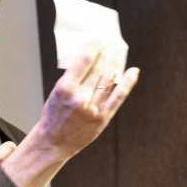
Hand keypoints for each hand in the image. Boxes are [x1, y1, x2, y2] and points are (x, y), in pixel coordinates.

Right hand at [32, 42, 138, 158]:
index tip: (97, 43)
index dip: (94, 48)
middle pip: (98, 69)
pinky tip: (133, 72)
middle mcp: (80, 98)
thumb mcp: (55, 92)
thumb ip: (71, 77)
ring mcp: (93, 109)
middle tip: (107, 47)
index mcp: (65, 89)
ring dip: (115, 64)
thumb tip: (89, 59)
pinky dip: (127, 83)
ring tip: (117, 55)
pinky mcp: (103, 118)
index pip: (85, 61)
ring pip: (109, 80)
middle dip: (104, 55)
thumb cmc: (53, 117)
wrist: (53, 143)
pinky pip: (118, 97)